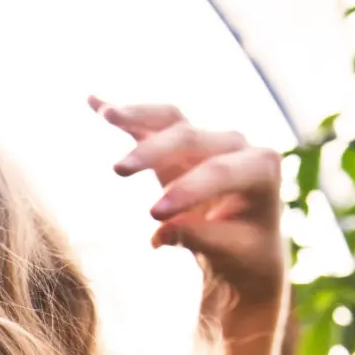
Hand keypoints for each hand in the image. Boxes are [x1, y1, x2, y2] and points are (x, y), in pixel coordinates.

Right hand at [91, 96, 287, 306]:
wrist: (244, 245)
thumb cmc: (244, 251)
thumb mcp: (232, 253)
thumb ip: (202, 238)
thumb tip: (160, 234)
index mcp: (261, 169)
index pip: (220, 171)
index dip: (187, 188)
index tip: (153, 215)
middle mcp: (236, 145)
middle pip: (190, 138)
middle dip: (154, 152)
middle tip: (118, 171)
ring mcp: (207, 139)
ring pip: (171, 119)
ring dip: (137, 115)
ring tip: (106, 114)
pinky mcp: (181, 142)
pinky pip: (152, 123)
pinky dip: (126, 115)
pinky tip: (93, 101)